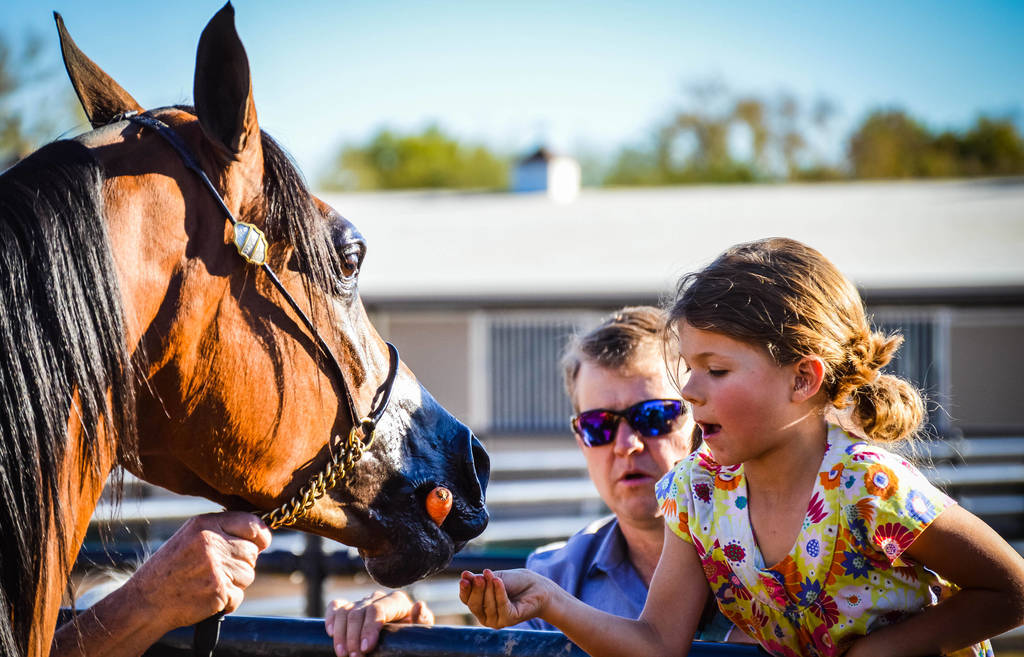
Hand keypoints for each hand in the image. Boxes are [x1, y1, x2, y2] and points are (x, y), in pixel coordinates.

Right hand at [125, 511, 271, 628]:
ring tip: (209, 582)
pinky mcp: (218, 591)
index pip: (252, 523)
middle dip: (242, 562)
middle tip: (219, 569)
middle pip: (253, 552)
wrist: (146, 601)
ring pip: (249, 574)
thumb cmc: (171, 568)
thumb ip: (222, 530)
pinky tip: (207, 596)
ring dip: (235, 582)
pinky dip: (228, 600)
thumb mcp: (191, 536)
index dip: (261, 535)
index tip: (262, 541)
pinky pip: (239, 595)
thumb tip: (262, 534)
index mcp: (206, 524)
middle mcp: (212, 543)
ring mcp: (216, 568)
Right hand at [325, 590, 433, 656]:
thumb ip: (421, 619)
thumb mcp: (420, 628)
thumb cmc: (411, 632)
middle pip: (358, 613)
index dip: (369, 629)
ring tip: (343, 654)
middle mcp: (377, 598)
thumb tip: (418, 605)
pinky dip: (330, 617)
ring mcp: (362, 602)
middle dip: (353, 637)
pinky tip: (330, 633)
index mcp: (396, 601)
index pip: (378, 610)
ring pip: (345, 611)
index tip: (366, 649)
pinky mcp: (350, 607)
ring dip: (340, 634)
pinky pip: (336, 606)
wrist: (402, 634)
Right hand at [458, 569, 553, 628]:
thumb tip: (464, 575)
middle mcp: (486, 616)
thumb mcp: (494, 577)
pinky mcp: (509, 620)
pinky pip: (501, 606)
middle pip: (474, 604)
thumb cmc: (515, 582)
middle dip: (476, 590)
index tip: (465, 578)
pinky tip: (498, 581)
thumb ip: (479, 580)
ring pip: (487, 605)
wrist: (537, 586)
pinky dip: (499, 592)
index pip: (466, 599)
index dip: (464, 589)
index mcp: (480, 605)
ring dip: (490, 589)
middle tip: (480, 577)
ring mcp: (497, 621)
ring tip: (494, 576)